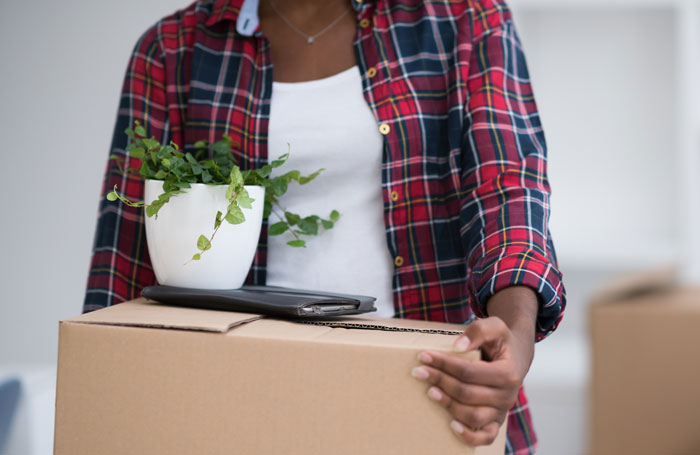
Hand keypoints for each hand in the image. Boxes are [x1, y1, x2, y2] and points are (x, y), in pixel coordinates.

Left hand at [410, 287, 537, 445]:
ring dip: (448, 404)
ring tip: (429, 391)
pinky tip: (451, 425)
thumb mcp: (495, 326)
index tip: (424, 356)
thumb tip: (457, 347)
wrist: (516, 354)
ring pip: (472, 416)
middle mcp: (507, 396)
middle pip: (467, 393)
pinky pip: (486, 437)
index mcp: (508, 373)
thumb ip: (478, 331)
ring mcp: (502, 411)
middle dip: (440, 380)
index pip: (470, 371)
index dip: (445, 364)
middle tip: (419, 371)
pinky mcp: (496, 421)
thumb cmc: (502, 340)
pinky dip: (469, 436)